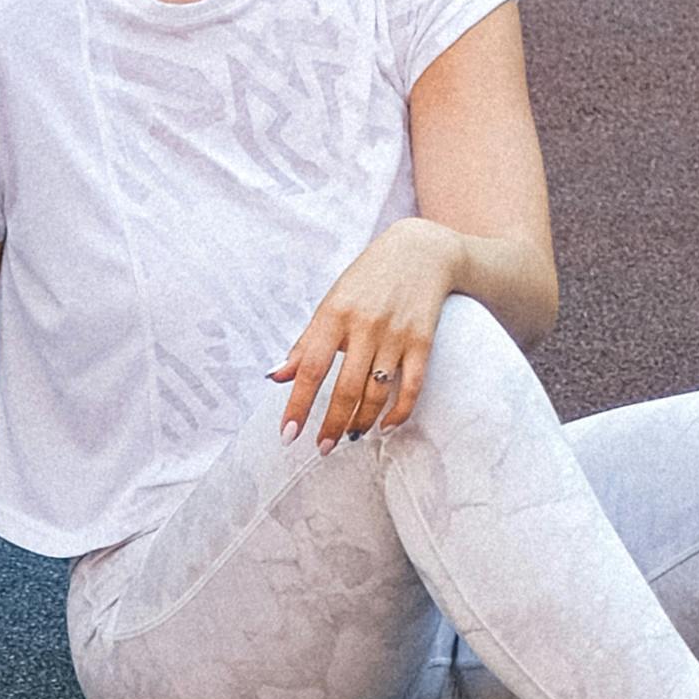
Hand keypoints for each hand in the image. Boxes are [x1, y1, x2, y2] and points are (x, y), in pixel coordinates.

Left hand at [273, 220, 464, 445]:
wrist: (421, 250)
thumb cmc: (368, 279)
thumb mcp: (332, 301)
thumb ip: (306, 342)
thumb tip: (276, 377)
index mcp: (335, 313)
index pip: (310, 368)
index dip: (298, 405)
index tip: (289, 435)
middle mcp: (365, 324)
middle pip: (345, 388)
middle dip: (332, 425)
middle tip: (323, 448)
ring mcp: (395, 334)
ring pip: (376, 392)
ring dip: (361, 422)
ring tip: (350, 437)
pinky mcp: (422, 340)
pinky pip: (412, 387)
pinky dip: (399, 412)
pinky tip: (385, 426)